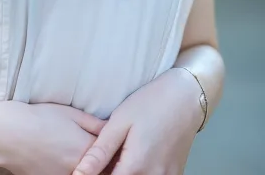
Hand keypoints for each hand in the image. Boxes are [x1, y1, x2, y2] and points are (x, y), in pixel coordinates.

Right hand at [0, 101, 107, 174]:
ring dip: (89, 169)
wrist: (10, 135)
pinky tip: (64, 161)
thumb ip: (94, 124)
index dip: (116, 152)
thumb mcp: (71, 114)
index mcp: (88, 149)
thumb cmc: (40, 119)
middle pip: (102, 170)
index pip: (113, 156)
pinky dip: (75, 171)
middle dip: (105, 164)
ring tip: (75, 154)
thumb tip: (112, 129)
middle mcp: (81, 168)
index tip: (119, 149)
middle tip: (106, 157)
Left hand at [72, 68, 203, 174]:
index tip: (84, 170)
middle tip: (102, 159)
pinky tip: (133, 160)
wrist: (186, 97)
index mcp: (136, 167)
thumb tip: (78, 174)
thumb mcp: (119, 122)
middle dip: (109, 174)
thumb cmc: (150, 103)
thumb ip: (99, 152)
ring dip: (124, 172)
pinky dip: (141, 173)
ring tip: (117, 157)